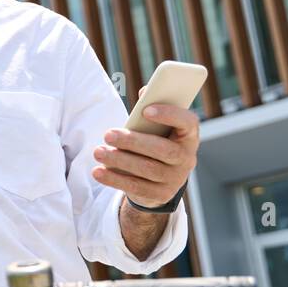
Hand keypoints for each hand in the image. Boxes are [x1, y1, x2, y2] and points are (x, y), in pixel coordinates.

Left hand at [91, 89, 198, 207]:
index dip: (169, 115)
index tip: (146, 109)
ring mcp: (175, 179)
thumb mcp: (156, 127)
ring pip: (146, 169)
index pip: (188, 123)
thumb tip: (145, 92)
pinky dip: (114, 179)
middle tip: (108, 134)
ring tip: (98, 151)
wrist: (160, 180)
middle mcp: (186, 158)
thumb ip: (152, 109)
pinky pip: (136, 186)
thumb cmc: (155, 142)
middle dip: (133, 141)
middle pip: (163, 150)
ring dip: (119, 159)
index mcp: (188, 136)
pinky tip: (98, 171)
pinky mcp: (160, 194)